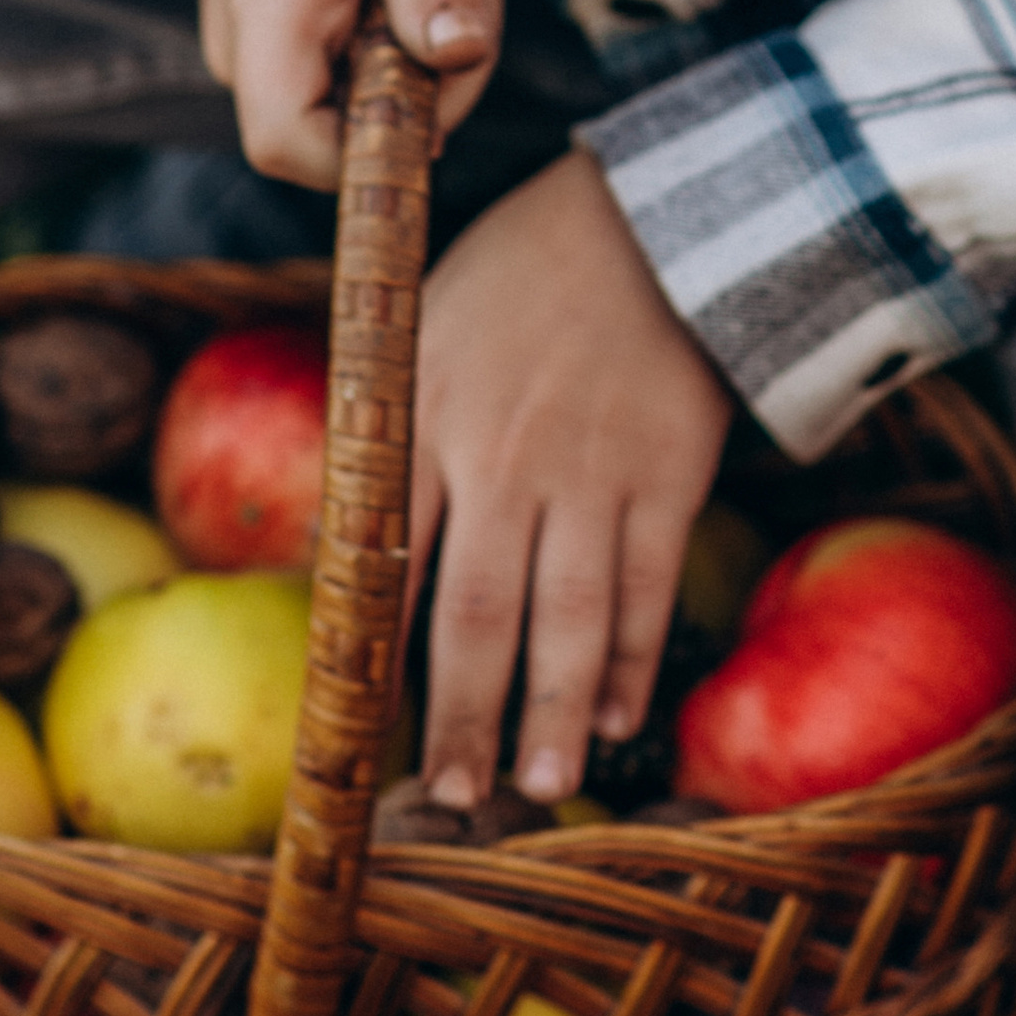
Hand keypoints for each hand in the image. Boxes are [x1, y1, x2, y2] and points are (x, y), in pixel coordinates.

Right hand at [97, 0, 500, 186]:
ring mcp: (261, 62)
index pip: (290, 147)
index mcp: (266, 10)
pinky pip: (360, 88)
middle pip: (348, 142)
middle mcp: (246, 56)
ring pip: (364, 117)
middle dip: (434, 85)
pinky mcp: (286, 57)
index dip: (377, 143)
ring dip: (428, 61)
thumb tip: (460, 56)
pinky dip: (405, 48)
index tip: (438, 68)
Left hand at [410, 151, 732, 808]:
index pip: (391, 562)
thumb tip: (346, 537)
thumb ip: (387, 424)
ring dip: (553, 711)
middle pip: (478, 614)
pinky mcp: (669, 473)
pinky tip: (618, 713)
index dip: (377, 656)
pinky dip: (634, 657)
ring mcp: (594, 470)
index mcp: (431, 418)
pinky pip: (648, 586)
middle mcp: (507, 457)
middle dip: (463, 715)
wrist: (649, 217)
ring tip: (538, 785)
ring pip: (570, 618)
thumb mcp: (423, 324)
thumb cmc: (519, 270)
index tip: (363, 733)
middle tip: (454, 797)